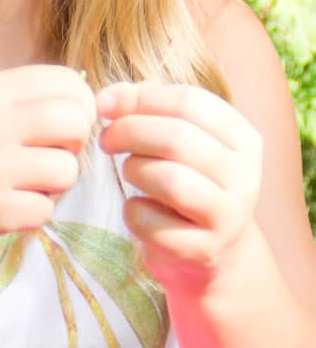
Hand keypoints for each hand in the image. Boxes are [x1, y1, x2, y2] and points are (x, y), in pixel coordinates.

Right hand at [0, 64, 96, 262]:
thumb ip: (0, 98)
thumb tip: (65, 96)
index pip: (63, 83)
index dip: (73, 104)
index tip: (58, 123)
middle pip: (76, 122)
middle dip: (70, 142)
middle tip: (44, 156)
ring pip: (67, 171)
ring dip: (51, 183)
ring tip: (18, 185)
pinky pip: (45, 211)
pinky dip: (29, 214)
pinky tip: (1, 207)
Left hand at [96, 81, 262, 293]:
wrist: (212, 249)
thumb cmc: (186, 180)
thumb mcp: (177, 140)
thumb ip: (145, 109)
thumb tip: (105, 98)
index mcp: (242, 138)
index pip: (189, 102)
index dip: (138, 98)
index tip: (104, 105)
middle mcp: (245, 176)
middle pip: (177, 138)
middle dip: (128, 132)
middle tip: (106, 140)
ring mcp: (229, 215)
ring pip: (169, 179)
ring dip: (134, 171)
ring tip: (132, 174)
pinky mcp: (203, 249)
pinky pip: (151, 221)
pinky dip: (133, 212)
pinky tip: (140, 211)